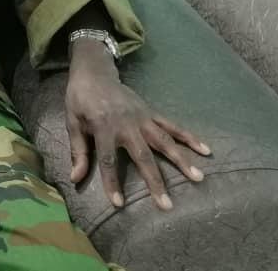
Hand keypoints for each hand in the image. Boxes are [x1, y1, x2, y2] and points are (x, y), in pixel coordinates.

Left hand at [66, 39, 211, 210]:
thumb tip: (75, 178)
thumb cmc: (80, 100)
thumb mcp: (72, 123)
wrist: (94, 73)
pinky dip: (188, 137)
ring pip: (164, 141)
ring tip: (198, 178)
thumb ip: (78, 151)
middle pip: (143, 156)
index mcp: (103, 127)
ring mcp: (142, 118)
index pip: (108, 160)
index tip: (119, 202)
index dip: (112, 181)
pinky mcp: (151, 112)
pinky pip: (172, 125)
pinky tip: (205, 149)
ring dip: (181, 159)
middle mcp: (127, 124)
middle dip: (155, 181)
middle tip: (167, 204)